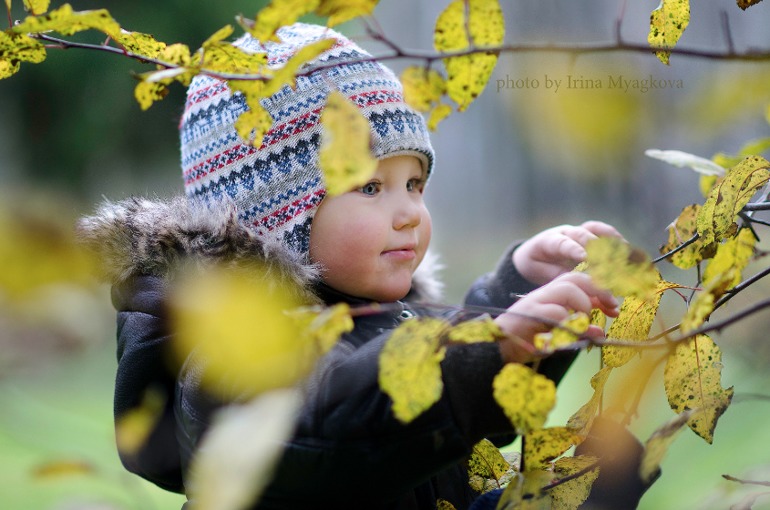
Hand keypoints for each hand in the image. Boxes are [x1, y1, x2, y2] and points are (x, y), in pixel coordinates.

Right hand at [494, 272, 618, 363]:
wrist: (497, 347)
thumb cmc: (527, 341)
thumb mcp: (558, 333)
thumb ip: (577, 329)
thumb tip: (600, 332)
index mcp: (552, 295)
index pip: (580, 281)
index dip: (601, 292)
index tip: (614, 308)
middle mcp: (545, 293)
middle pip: (576, 277)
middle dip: (599, 290)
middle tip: (612, 307)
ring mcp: (537, 301)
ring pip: (568, 288)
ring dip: (583, 304)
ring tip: (584, 321)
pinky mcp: (530, 314)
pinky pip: (556, 313)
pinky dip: (569, 324)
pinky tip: (570, 335)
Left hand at [513, 221, 623, 285]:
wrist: (535, 253)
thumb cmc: (538, 265)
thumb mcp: (542, 273)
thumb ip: (560, 276)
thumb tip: (581, 282)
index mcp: (550, 242)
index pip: (563, 243)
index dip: (574, 249)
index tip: (584, 257)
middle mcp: (566, 232)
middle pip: (582, 234)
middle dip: (596, 247)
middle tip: (609, 260)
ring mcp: (579, 230)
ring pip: (595, 229)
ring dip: (611, 241)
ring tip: (626, 254)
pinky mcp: (590, 233)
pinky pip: (605, 232)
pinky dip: (617, 240)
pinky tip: (631, 251)